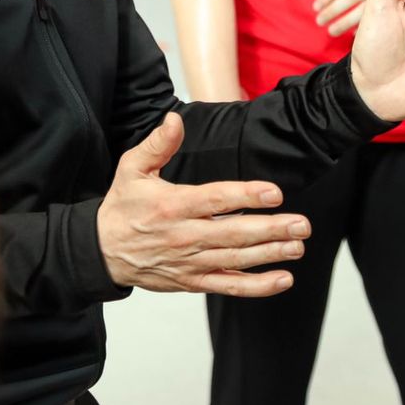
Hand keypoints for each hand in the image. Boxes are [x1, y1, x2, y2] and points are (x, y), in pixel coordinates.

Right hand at [98, 114, 308, 296]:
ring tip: (298, 245)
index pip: (215, 200)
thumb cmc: (122, 206)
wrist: (102, 251)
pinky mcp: (192, 281)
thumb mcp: (131, 168)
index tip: (275, 193)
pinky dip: (257, 286)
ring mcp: (190, 262)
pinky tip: (283, 279)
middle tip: (302, 224)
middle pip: (234, 233)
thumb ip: (158, 145)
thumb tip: (175, 119)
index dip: (247, 196)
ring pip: (236, 260)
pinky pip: (229, 285)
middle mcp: (184, 236)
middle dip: (271, 229)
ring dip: (270, 254)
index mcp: (172, 206)